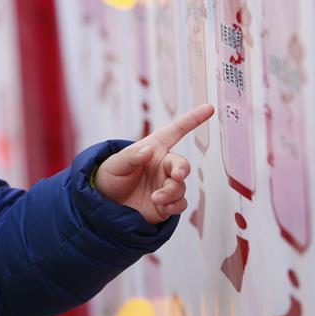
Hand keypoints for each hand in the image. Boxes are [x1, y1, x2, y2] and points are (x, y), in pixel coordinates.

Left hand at [95, 104, 214, 223]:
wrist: (105, 205)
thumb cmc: (110, 178)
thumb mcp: (115, 164)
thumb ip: (130, 157)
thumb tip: (148, 150)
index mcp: (153, 148)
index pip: (175, 131)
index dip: (192, 120)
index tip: (209, 108)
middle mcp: (163, 166)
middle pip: (182, 164)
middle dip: (182, 169)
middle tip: (177, 175)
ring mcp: (166, 185)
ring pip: (180, 186)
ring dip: (170, 192)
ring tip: (155, 198)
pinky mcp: (167, 204)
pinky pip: (180, 204)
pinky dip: (174, 205)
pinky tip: (163, 206)